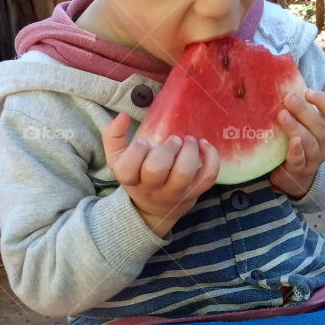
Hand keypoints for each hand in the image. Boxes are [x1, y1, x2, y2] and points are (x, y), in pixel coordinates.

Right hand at [103, 111, 219, 234]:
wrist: (155, 208)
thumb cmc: (137, 176)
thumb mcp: (118, 159)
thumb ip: (113, 136)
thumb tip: (123, 116)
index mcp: (130, 179)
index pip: (128, 169)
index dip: (136, 152)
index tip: (144, 142)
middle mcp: (152, 188)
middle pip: (156, 170)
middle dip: (165, 150)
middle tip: (173, 140)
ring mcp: (175, 192)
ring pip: (184, 174)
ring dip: (188, 151)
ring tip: (188, 140)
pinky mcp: (195, 192)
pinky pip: (208, 177)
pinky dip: (211, 158)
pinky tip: (204, 145)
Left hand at [269, 87, 324, 198]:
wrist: (292, 177)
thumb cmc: (292, 142)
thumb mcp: (298, 124)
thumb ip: (293, 108)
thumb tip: (276, 79)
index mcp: (324, 127)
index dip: (323, 100)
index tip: (307, 91)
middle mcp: (323, 141)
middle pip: (319, 125)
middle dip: (304, 110)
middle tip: (288, 98)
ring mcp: (314, 157)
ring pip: (310, 142)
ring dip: (296, 127)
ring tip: (282, 115)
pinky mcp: (301, 169)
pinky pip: (301, 160)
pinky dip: (296, 150)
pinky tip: (292, 142)